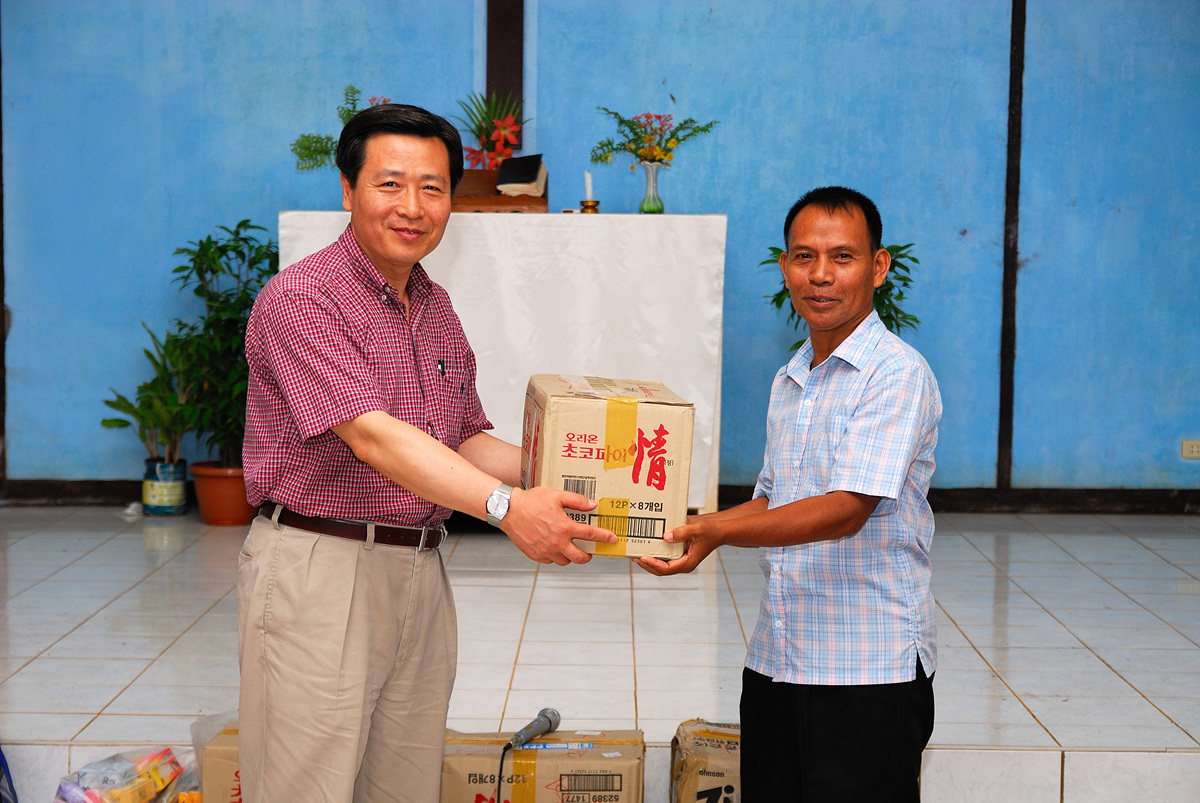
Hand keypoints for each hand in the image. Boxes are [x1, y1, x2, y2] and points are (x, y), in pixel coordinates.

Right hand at [500, 487, 616, 565]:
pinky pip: (550, 561)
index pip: (591, 535)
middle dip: (588, 556)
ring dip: (570, 556)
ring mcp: (546, 551)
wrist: (508, 510)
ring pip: (565, 561)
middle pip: (580, 558)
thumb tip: (592, 505)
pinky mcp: (535, 555)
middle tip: (589, 551)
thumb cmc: (531, 501)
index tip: (612, 539)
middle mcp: (557, 543)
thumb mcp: (556, 495)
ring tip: (569, 547)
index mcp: (565, 527)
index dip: (604, 537)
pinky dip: (555, 556)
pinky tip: (553, 546)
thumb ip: (576, 501)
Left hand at [635, 517, 723, 575]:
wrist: (717, 529)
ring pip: (660, 566)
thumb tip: (665, 537)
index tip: (643, 557)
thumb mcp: (696, 529)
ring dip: (648, 561)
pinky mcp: (678, 554)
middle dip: (646, 565)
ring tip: (635, 553)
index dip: (653, 565)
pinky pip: (663, 557)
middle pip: (660, 570)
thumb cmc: (710, 530)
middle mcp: (682, 564)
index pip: (667, 569)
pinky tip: (646, 547)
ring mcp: (680, 560)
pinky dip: (654, 554)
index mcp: (688, 563)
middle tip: (633, 556)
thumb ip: (681, 533)